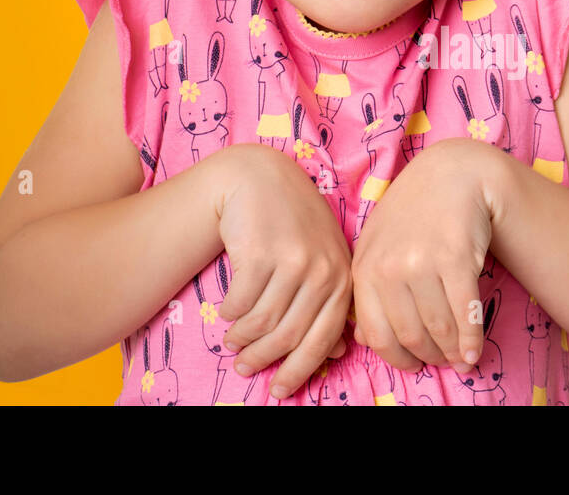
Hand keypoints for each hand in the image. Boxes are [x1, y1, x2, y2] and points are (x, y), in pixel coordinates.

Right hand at [211, 143, 352, 398]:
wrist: (258, 175)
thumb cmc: (291, 219)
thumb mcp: (321, 254)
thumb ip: (330, 299)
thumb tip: (337, 350)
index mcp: (341, 278)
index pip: (322, 340)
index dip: (299, 371)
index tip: (279, 391)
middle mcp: (322, 270)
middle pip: (289, 336)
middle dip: (264, 360)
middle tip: (245, 369)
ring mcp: (291, 260)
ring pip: (262, 322)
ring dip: (243, 340)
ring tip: (232, 344)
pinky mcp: (260, 251)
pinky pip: (241, 301)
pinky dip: (231, 314)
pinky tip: (227, 312)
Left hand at [350, 137, 497, 375]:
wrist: (451, 175)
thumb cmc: (412, 214)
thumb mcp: (378, 245)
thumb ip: (369, 289)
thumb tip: (361, 339)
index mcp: (364, 267)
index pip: (375, 333)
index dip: (398, 358)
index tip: (414, 365)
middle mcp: (388, 265)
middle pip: (410, 335)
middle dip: (430, 357)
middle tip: (444, 362)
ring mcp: (420, 261)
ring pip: (439, 328)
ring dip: (453, 352)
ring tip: (461, 358)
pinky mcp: (454, 257)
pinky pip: (465, 313)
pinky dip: (472, 338)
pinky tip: (475, 349)